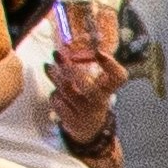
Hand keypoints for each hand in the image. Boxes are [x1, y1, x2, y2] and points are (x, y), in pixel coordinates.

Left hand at [48, 0, 130, 135]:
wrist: (90, 130)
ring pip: (67, 92)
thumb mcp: (99, 83)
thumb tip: (73, 38)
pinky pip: (58, 102)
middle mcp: (99, 101)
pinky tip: (54, 86)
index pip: (118, 77)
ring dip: (56, 77)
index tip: (99, 52)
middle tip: (58, 54)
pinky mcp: (72, 120)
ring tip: (49, 65)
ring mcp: (85, 112)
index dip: (110, 65)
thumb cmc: (93, 98)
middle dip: (69, 68)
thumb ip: (91, 65)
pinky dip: (54, 93)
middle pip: (86, 85)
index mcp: (109, 89)